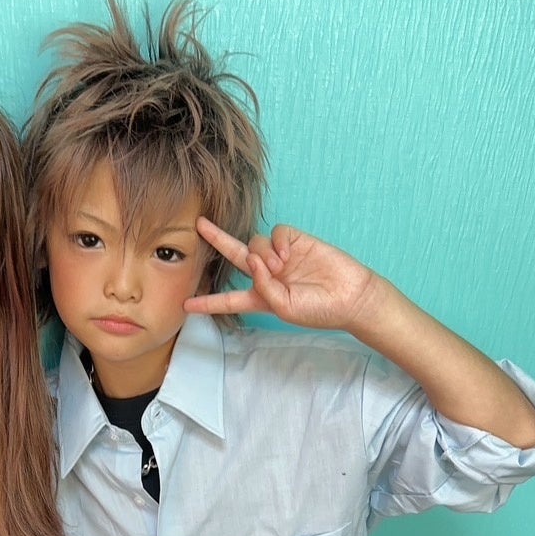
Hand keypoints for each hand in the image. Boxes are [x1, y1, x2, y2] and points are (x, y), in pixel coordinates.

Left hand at [184, 218, 381, 331]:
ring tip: (279, 267)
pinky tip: (288, 255)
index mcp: (260, 298)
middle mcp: (267, 274)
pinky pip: (275, 233)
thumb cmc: (317, 310)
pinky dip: (276, 243)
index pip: (229, 299)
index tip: (185, 305)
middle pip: (234, 256)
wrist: (349, 296)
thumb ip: (262, 287)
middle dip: (217, 240)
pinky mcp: (295, 240)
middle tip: (198, 225)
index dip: (208, 303)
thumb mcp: (283, 307)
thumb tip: (251, 258)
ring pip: (255, 243)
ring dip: (261, 254)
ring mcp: (280, 256)